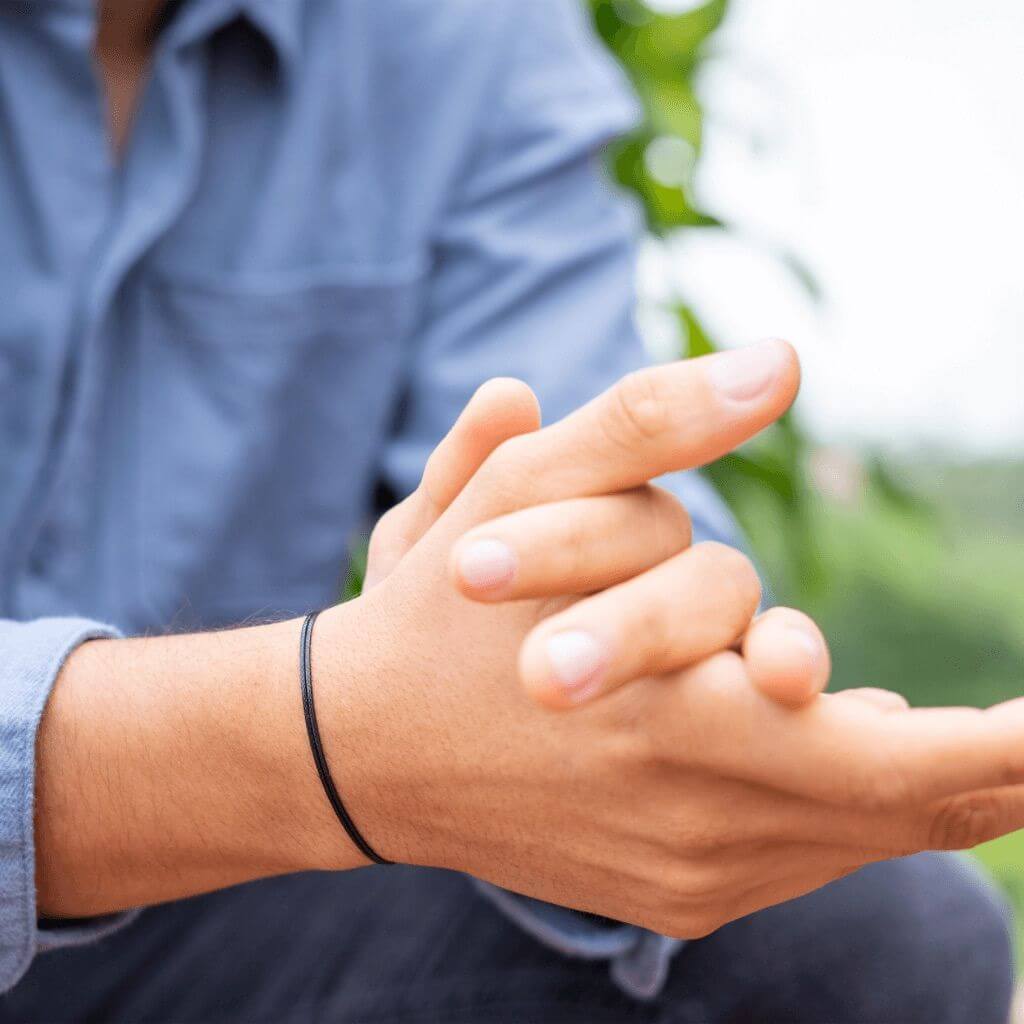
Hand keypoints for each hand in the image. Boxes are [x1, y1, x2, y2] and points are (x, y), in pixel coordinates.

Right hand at [314, 341, 1023, 936]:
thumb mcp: (522, 495)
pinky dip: (859, 806)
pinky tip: (869, 754)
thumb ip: (652, 422)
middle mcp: (696, 822)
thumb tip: (782, 362)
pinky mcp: (673, 899)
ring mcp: (688, 876)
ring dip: (931, 780)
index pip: (901, 760)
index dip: (1010, 750)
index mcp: (673, 718)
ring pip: (862, 838)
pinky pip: (808, 858)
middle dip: (1000, 764)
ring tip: (997, 747)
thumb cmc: (441, 615)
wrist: (362, 754)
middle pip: (905, 808)